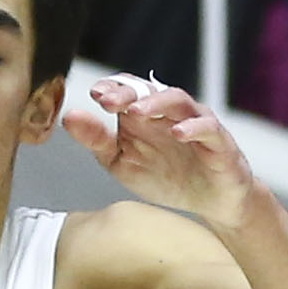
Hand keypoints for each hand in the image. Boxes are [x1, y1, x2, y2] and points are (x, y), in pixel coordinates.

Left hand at [69, 75, 264, 228]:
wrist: (211, 201)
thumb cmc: (167, 176)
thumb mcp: (122, 162)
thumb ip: (97, 140)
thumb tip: (69, 116)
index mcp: (145, 114)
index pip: (127, 89)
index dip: (112, 87)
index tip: (93, 94)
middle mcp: (169, 113)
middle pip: (149, 90)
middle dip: (127, 93)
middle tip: (106, 100)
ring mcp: (195, 123)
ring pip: (178, 101)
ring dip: (156, 103)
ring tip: (137, 111)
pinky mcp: (219, 140)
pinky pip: (207, 127)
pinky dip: (193, 128)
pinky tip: (178, 133)